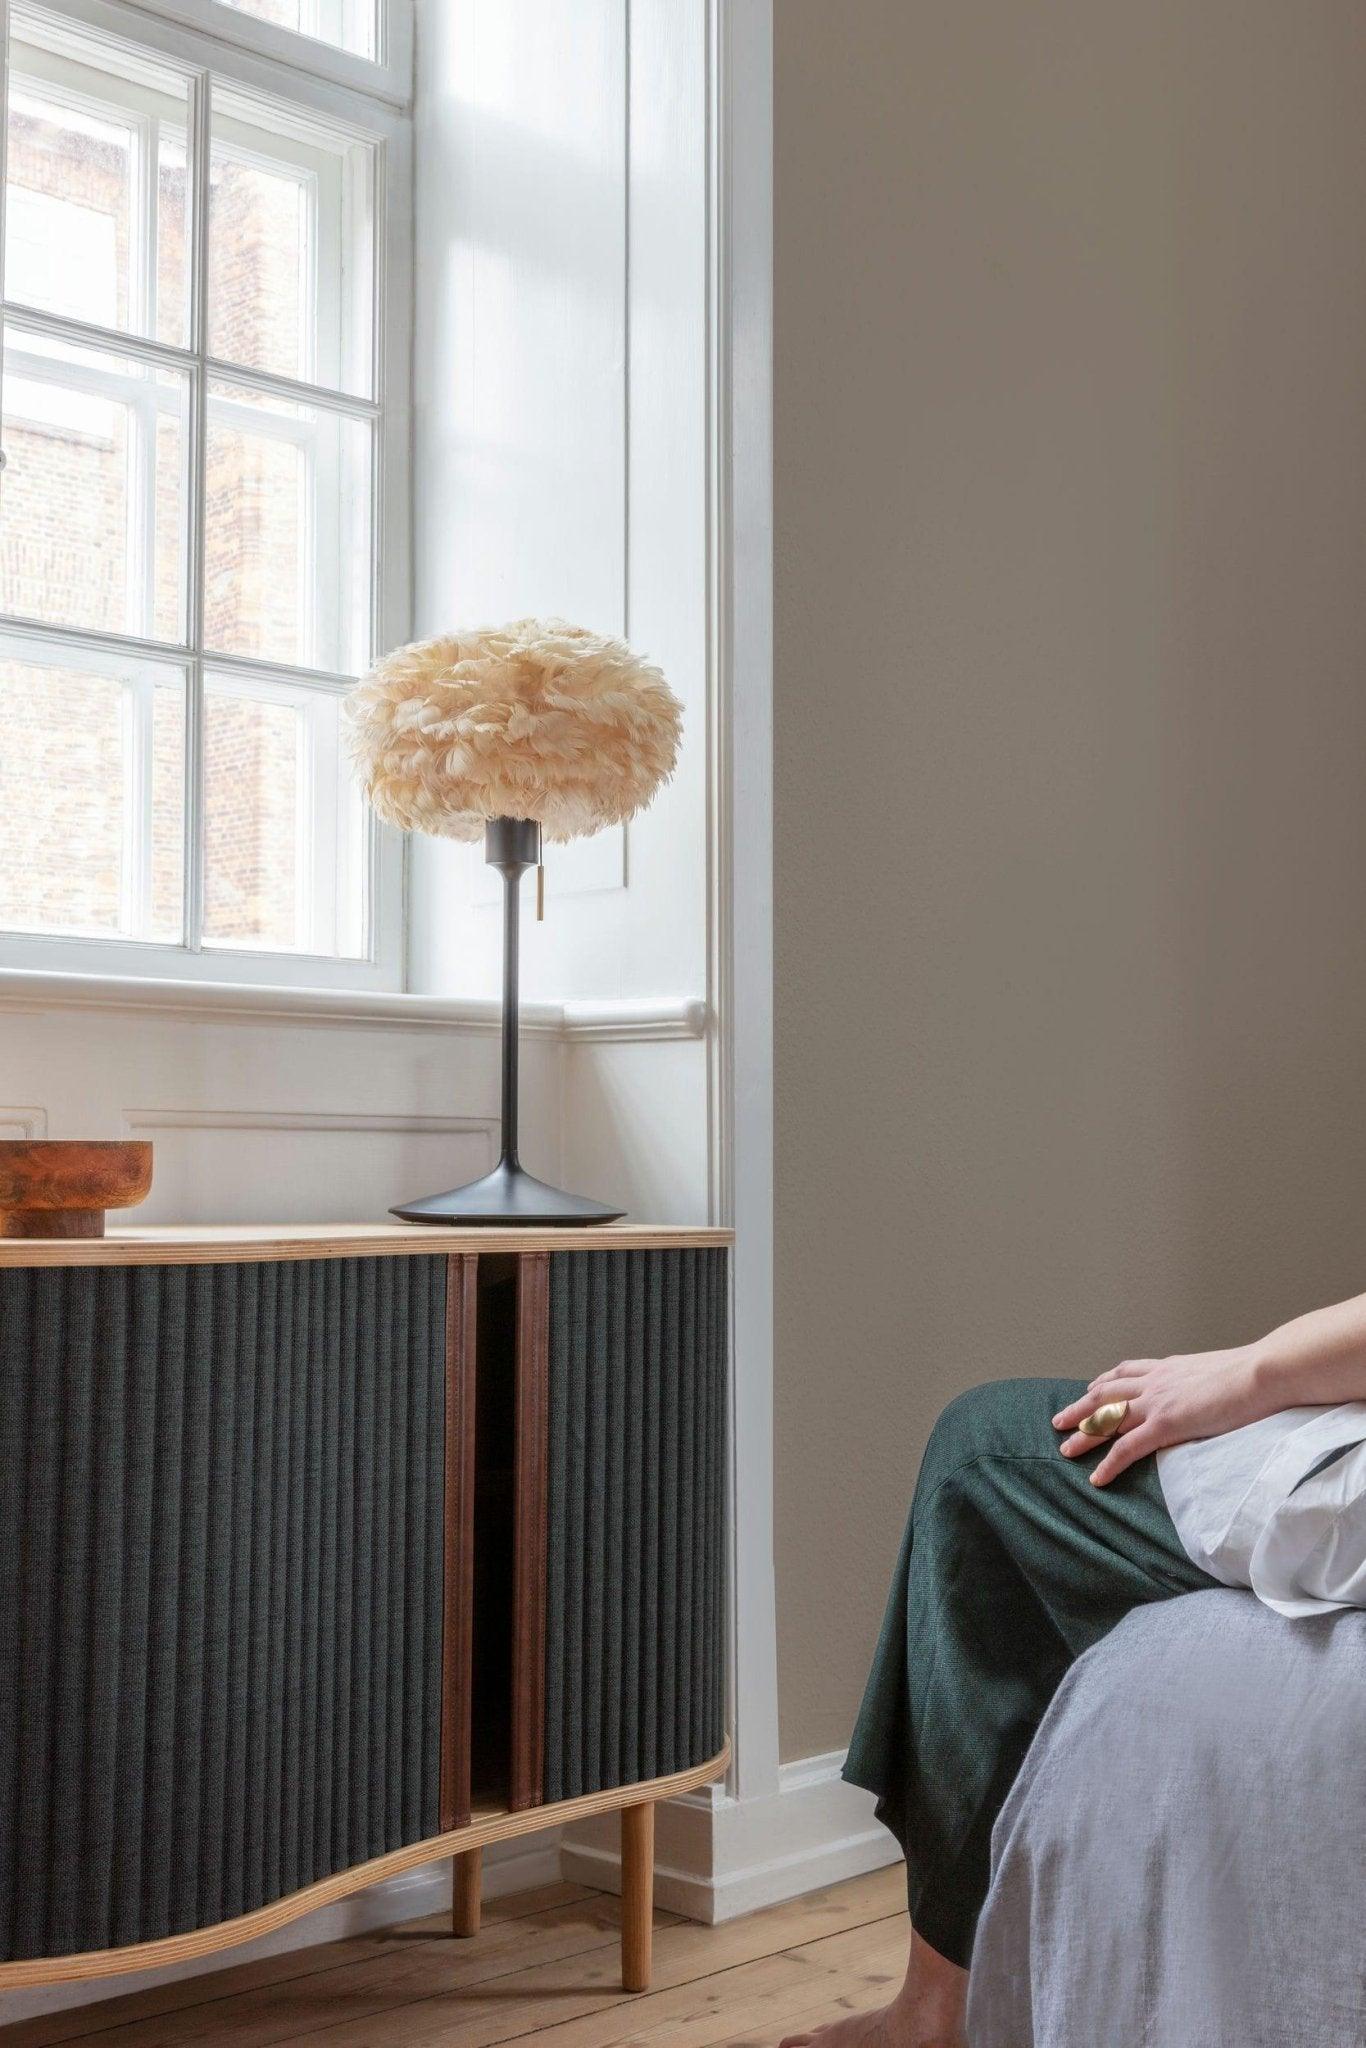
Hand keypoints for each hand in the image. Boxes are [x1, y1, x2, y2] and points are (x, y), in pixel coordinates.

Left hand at [1051, 1345, 1267, 1485]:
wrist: (1263, 1372)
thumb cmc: (1255, 1372)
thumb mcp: (1220, 1371)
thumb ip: (1206, 1382)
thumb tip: (1214, 1390)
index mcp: (1169, 1368)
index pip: (1126, 1372)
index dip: (1105, 1382)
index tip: (1090, 1389)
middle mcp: (1156, 1381)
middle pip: (1105, 1394)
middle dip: (1081, 1407)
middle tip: (1060, 1420)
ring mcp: (1157, 1402)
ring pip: (1106, 1419)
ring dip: (1083, 1434)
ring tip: (1064, 1449)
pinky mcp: (1165, 1425)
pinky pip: (1126, 1448)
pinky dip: (1108, 1463)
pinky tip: (1096, 1477)